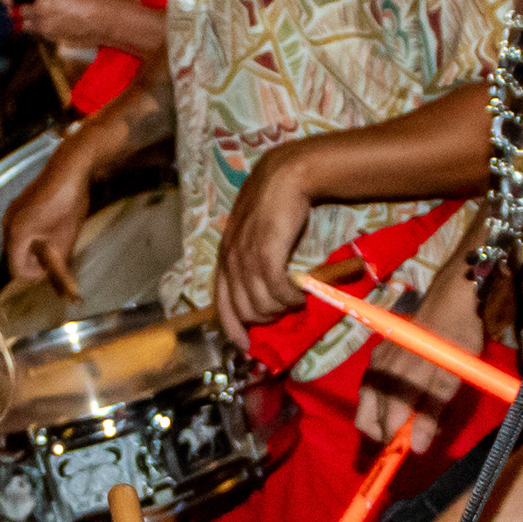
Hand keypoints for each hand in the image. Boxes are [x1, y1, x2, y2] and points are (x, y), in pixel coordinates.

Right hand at [4, 148, 91, 297]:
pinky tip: (52, 230)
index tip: (54, 272)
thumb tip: (64, 290)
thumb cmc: (67, 205)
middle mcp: (7, 223)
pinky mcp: (18, 204)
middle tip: (56, 261)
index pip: (16, 269)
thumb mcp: (65, 240)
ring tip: (56, 245)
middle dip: (34, 264)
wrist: (69, 166)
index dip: (35, 277)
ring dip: (34, 250)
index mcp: (15, 234)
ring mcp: (11, 211)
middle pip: (15, 256)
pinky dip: (33, 236)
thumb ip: (59, 266)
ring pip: (18, 243)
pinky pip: (20, 229)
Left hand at [17, 0, 130, 48]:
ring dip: (30, 20)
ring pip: (27, 26)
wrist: (107, 19)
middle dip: (17, 8)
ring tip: (42, 14)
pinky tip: (57, 23)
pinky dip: (44, 29)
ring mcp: (44, 28)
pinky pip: (41, 34)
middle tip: (23, 4)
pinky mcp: (52, 40)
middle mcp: (38, 10)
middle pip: (15, 12)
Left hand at [214, 149, 320, 342]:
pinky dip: (291, 300)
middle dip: (264, 320)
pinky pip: (278, 291)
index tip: (244, 345)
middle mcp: (230, 261)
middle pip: (243, 310)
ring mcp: (246, 258)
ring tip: (296, 302)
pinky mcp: (266, 254)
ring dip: (281, 310)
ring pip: (261, 305)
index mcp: (224, 257)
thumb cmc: (272, 204)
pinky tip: (302, 295)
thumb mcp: (253, 234)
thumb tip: (264, 289)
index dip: (232, 327)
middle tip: (283, 314)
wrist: (285, 177)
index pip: (220, 303)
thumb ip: (251, 259)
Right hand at [349, 256, 479, 447]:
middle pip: (365, 420)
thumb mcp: (451, 380)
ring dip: (382, 419)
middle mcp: (379, 374)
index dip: (398, 444)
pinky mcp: (378, 356)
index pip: (386, 427)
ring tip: (411, 417)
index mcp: (396, 382)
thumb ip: (431, 414)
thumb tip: (416, 448)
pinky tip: (405, 398)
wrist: (450, 301)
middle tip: (411, 435)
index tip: (414, 449)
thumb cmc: (456, 341)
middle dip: (384, 435)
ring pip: (366, 405)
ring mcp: (375, 364)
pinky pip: (372, 389)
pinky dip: (383, 402)